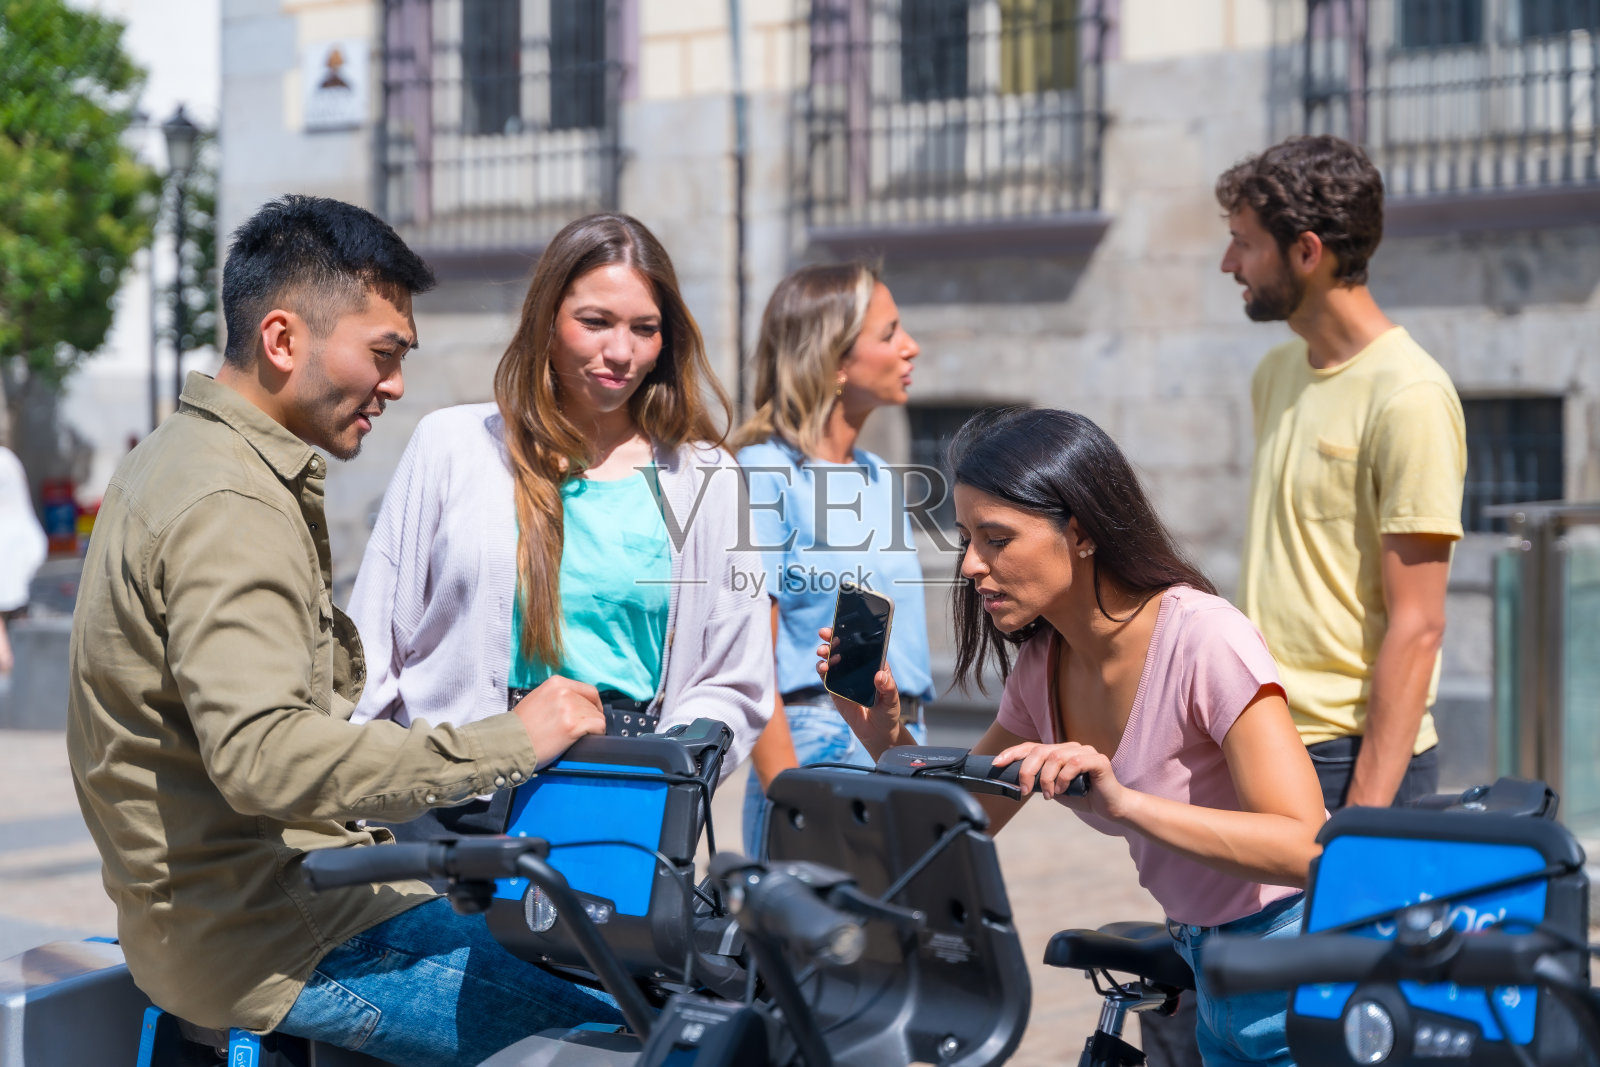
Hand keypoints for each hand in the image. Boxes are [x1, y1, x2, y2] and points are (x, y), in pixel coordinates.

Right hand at [511, 676, 605, 769]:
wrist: (509, 743)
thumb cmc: (520, 727)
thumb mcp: (538, 699)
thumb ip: (558, 697)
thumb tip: (578, 703)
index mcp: (556, 683)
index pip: (589, 690)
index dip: (593, 704)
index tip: (591, 714)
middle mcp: (564, 692)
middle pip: (592, 704)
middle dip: (590, 718)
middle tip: (581, 730)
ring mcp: (569, 708)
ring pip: (597, 716)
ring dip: (592, 727)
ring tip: (578, 736)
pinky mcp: (572, 725)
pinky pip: (598, 726)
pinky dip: (596, 734)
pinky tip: (585, 739)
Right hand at [815, 626, 901, 753]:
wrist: (876, 732)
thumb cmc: (887, 712)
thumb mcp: (891, 699)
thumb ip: (887, 687)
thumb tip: (879, 675)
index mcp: (873, 663)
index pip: (862, 643)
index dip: (851, 632)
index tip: (842, 626)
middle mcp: (857, 666)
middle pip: (843, 646)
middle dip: (832, 637)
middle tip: (825, 634)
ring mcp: (845, 676)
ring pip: (832, 658)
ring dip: (825, 652)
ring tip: (823, 652)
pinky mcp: (835, 688)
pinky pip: (826, 675)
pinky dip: (821, 668)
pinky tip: (822, 668)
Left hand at [992, 741, 1130, 819]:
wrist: (1110, 808)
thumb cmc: (1082, 797)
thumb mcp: (1054, 789)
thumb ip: (1039, 782)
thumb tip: (1016, 783)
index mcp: (1059, 751)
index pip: (1031, 747)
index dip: (1012, 753)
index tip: (997, 763)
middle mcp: (1071, 747)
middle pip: (1040, 750)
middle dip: (1027, 771)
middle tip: (1025, 791)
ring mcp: (1085, 751)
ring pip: (1055, 757)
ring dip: (1047, 779)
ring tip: (1050, 795)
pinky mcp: (1098, 760)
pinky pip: (1074, 763)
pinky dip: (1063, 778)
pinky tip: (1063, 790)